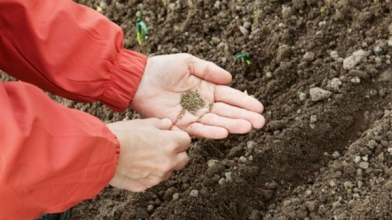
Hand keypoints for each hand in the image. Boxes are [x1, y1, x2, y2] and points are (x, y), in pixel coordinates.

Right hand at [107, 118, 189, 191]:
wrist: (102, 153)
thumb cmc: (122, 135)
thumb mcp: (143, 123)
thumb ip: (160, 124)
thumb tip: (168, 124)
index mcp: (170, 144)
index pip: (186, 141)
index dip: (178, 136)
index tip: (169, 134)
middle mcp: (168, 162)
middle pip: (183, 159)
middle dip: (176, 153)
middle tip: (162, 146)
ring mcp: (157, 176)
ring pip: (168, 171)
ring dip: (163, 164)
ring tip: (145, 156)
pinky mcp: (145, 186)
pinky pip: (153, 179)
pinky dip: (149, 174)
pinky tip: (136, 165)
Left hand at [130, 53, 264, 138]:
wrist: (140, 80)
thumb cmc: (163, 68)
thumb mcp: (189, 62)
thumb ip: (209, 70)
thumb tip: (230, 79)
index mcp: (207, 89)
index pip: (230, 97)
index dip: (245, 102)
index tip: (260, 108)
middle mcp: (203, 104)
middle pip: (227, 112)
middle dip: (244, 117)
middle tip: (260, 122)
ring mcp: (193, 115)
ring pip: (217, 122)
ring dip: (233, 125)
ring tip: (248, 127)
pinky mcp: (181, 124)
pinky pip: (198, 129)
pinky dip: (211, 131)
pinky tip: (225, 132)